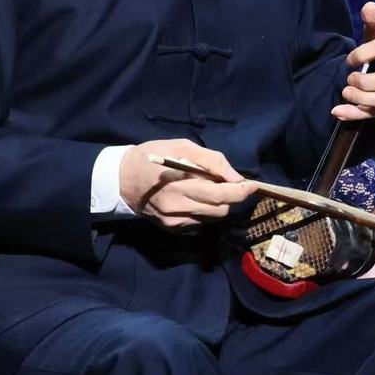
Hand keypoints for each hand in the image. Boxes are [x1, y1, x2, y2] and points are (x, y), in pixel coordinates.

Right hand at [119, 139, 255, 228]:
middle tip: (227, 182)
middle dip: (231, 197)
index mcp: (180, 183)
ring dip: (218, 204)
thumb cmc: (152, 156)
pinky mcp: (171, 228)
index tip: (253, 185)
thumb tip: (236, 177)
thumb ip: (211, 160)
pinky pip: (200, 222)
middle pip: (221, 209)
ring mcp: (174, 220)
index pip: (220, 195)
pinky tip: (194, 198)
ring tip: (206, 188)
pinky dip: (205, 210)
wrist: (122, 179)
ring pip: (213, 217)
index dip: (241, 191)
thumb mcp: (181, 146)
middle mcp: (177, 206)